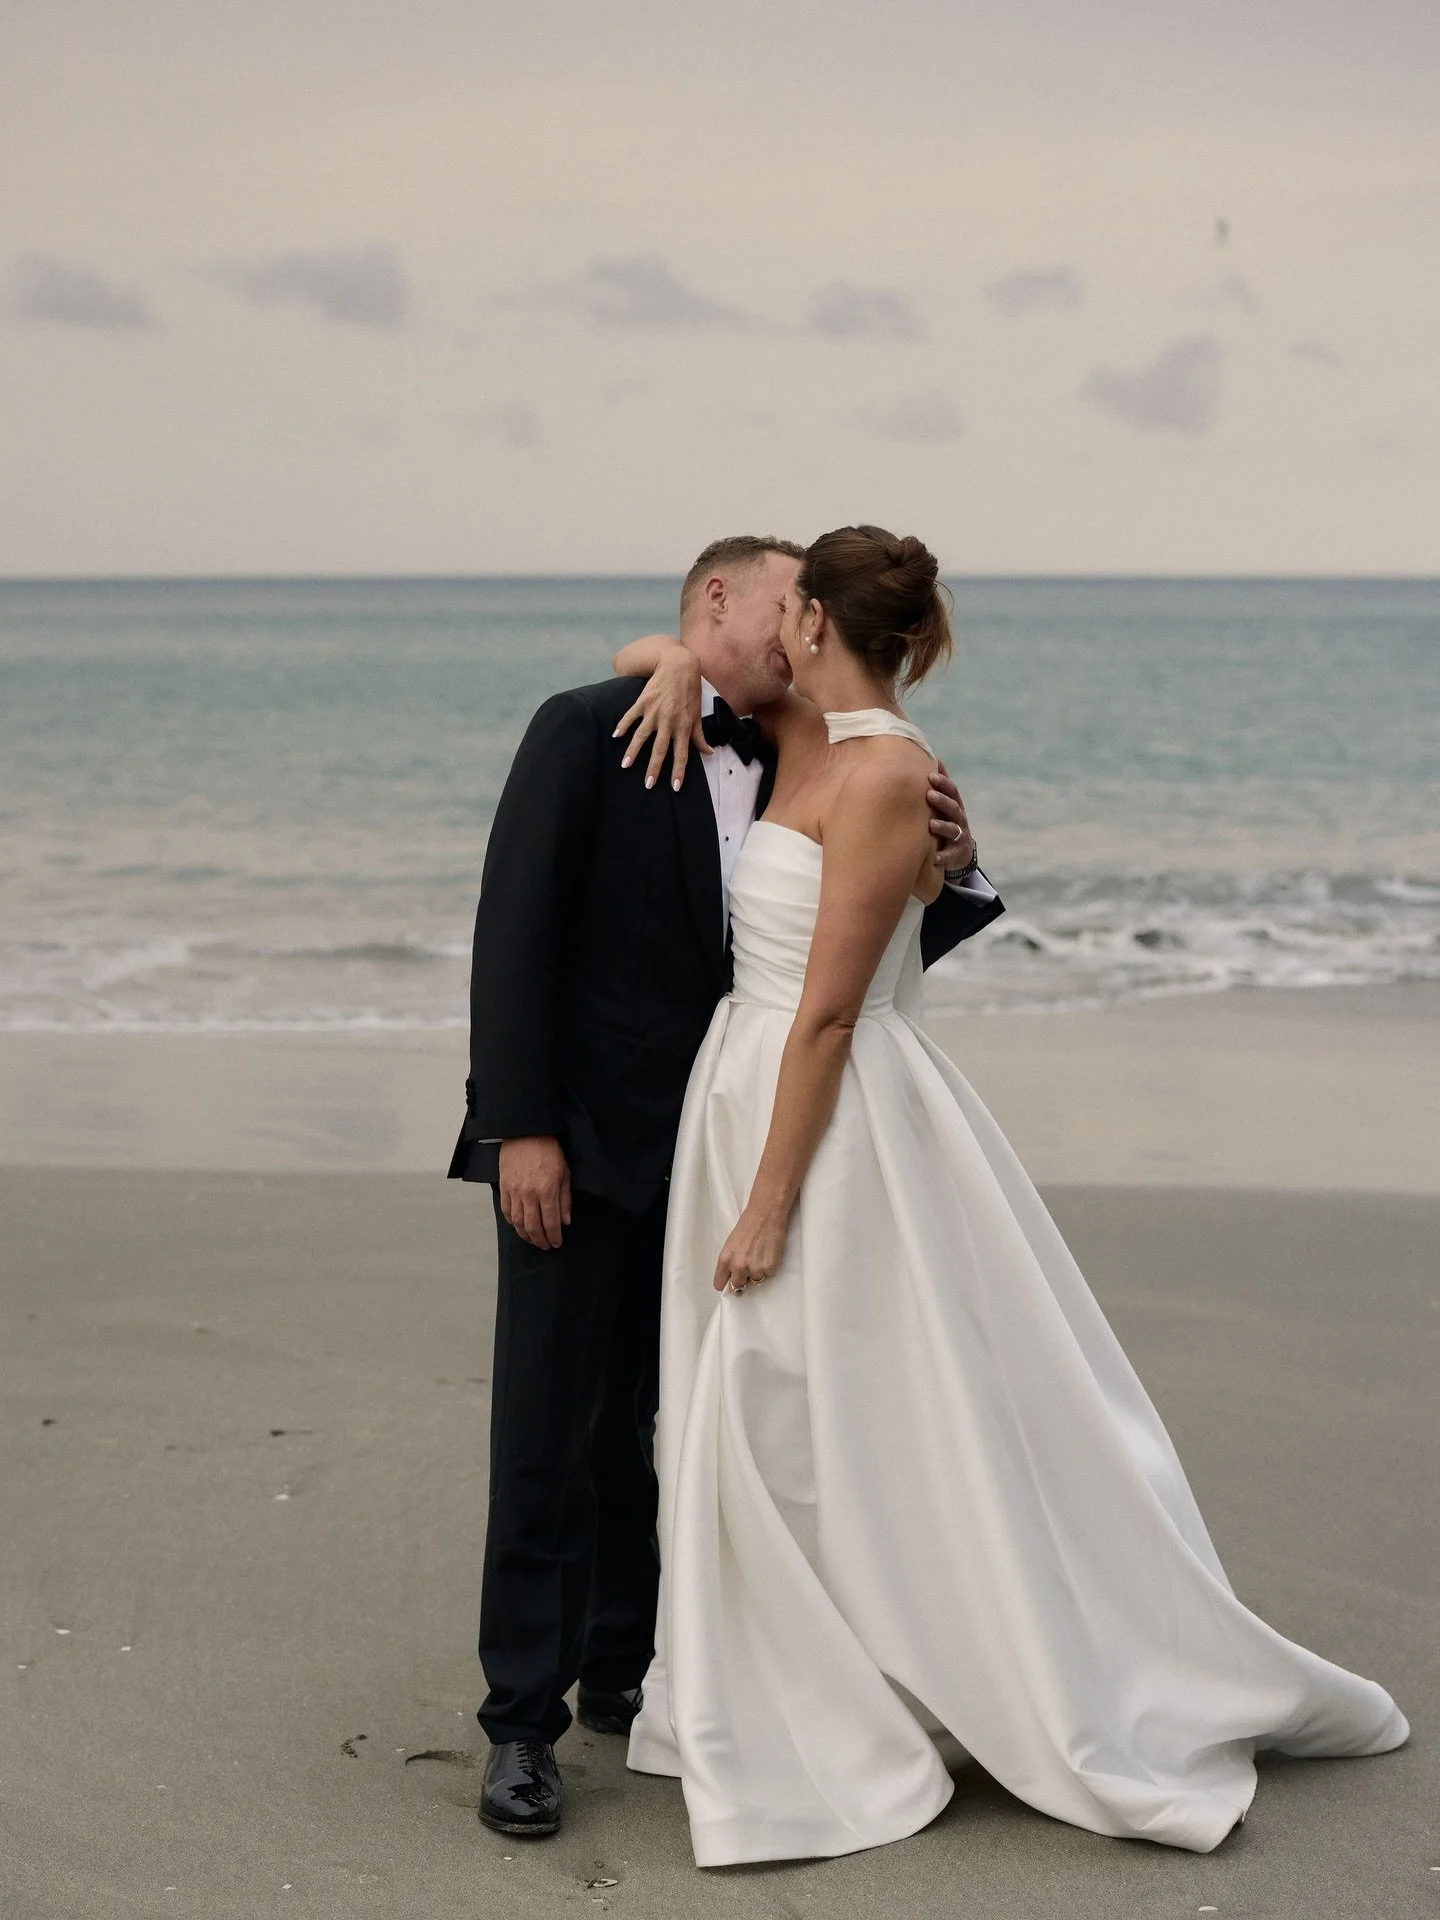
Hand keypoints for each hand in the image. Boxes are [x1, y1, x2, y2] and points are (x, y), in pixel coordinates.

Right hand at [498, 1136, 572, 1249]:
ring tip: (532, 1239)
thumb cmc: (548, 1150)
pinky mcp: (504, 1187)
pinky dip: (512, 1222)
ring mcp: (514, 1192)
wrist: (526, 1133)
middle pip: (533, 1227)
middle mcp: (529, 1195)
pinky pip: (506, 1211)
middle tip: (545, 1246)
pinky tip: (517, 1226)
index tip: (556, 1243)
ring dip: (525, 1235)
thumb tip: (565, 1220)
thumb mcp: (565, 1173)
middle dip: (540, 1240)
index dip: (554, 1237)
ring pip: (518, 1223)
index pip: (551, 1223)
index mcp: (547, 1191)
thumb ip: (565, 1199)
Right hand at [613, 639, 706, 790]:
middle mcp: (668, 722)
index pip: (681, 754)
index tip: (675, 787)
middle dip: (654, 768)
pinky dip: (622, 725)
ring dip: (634, 751)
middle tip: (648, 784)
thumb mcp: (697, 714)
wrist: (679, 665)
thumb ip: (700, 736)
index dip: (679, 771)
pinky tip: (615, 736)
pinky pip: (631, 716)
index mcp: (683, 726)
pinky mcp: (643, 702)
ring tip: (625, 765)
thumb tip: (709, 753)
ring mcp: (654, 712)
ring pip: (642, 736)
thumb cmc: (690, 691)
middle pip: (660, 750)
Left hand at [713, 1204, 788, 1293]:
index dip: (725, 1283)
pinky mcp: (770, 1268)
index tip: (729, 1282)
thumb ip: (730, 1261)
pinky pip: (769, 1274)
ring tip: (760, 1254)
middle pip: (737, 1287)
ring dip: (757, 1272)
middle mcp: (738, 1267)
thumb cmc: (748, 1224)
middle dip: (742, 1280)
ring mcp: (755, 1269)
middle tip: (748, 1268)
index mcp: (725, 1260)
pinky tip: (768, 1252)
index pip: (720, 1284)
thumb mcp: (731, 1244)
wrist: (766, 1213)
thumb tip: (733, 1275)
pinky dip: (769, 1266)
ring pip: (755, 1281)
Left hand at [926, 763, 974, 871]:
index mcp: (955, 806)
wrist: (961, 851)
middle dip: (942, 801)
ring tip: (931, 825)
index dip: (944, 784)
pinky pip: (950, 856)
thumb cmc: (947, 821)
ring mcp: (960, 837)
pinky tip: (934, 858)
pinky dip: (943, 857)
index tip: (932, 776)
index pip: (953, 792)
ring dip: (942, 827)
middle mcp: (959, 820)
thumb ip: (941, 784)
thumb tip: (934, 757)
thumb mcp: (946, 803)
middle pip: (953, 809)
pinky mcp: (957, 854)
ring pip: (953, 831)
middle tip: (929, 795)